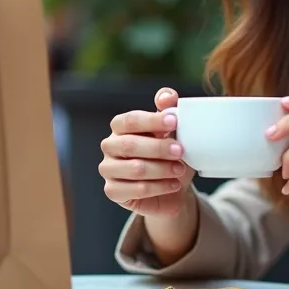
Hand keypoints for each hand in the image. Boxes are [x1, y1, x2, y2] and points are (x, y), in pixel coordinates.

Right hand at [99, 87, 194, 217]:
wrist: (173, 186)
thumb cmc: (170, 154)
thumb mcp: (174, 131)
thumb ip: (169, 110)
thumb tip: (167, 97)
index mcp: (120, 126)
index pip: (130, 120)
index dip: (152, 120)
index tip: (175, 121)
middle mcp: (110, 146)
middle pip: (129, 145)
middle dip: (158, 148)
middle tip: (180, 151)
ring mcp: (108, 169)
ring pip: (134, 169)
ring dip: (161, 169)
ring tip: (180, 170)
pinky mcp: (113, 191)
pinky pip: (135, 190)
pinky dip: (158, 187)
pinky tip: (173, 184)